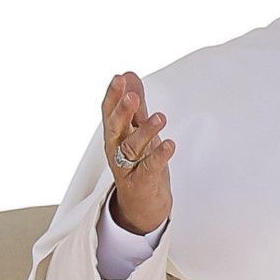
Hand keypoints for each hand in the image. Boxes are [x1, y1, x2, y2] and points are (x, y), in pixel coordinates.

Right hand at [100, 71, 175, 233]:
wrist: (142, 205)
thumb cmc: (138, 163)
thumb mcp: (136, 131)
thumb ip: (135, 105)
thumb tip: (129, 75)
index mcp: (115, 136)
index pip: (109, 113)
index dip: (113, 96)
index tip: (120, 78)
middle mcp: (117, 150)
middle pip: (116, 129)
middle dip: (123, 112)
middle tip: (133, 96)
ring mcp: (128, 168)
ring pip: (132, 148)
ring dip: (145, 131)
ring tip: (160, 117)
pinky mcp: (142, 183)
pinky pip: (149, 168)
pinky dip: (159, 156)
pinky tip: (169, 144)